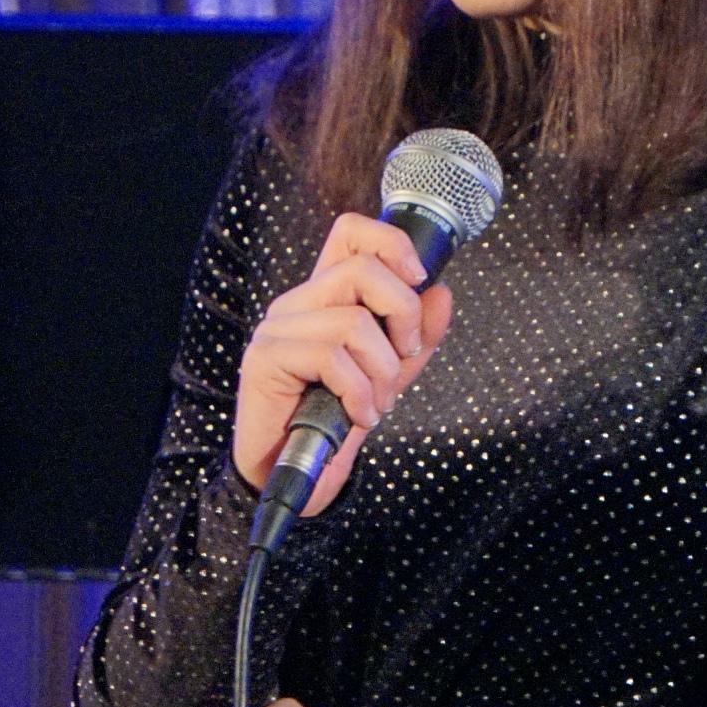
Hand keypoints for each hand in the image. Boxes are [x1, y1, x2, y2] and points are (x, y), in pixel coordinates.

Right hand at [233, 213, 454, 518]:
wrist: (295, 473)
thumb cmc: (337, 417)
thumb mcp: (392, 373)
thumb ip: (417, 336)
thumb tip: (441, 295)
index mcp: (326, 295)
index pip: (352, 233)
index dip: (391, 242)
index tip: (419, 278)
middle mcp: (298, 301)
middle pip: (361, 270)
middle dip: (403, 315)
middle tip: (405, 357)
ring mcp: (278, 327)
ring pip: (352, 321)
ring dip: (381, 371)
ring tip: (378, 403)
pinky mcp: (265, 357)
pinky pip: (331, 357)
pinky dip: (358, 392)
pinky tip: (358, 415)